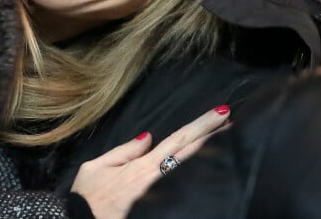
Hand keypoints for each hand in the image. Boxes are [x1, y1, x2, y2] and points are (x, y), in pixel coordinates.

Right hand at [71, 105, 230, 218]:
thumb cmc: (84, 202)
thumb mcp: (95, 169)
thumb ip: (124, 151)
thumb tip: (148, 136)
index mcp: (144, 167)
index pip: (179, 139)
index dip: (202, 125)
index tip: (222, 112)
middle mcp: (157, 180)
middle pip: (192, 153)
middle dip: (215, 136)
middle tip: (235, 121)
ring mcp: (161, 198)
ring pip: (192, 173)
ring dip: (212, 156)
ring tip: (232, 141)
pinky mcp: (159, 212)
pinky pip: (183, 194)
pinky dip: (199, 182)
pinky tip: (214, 173)